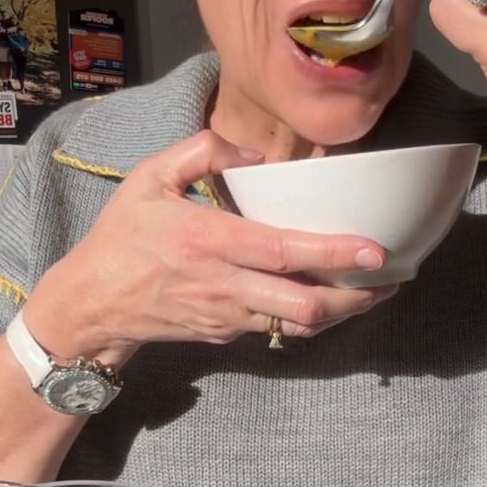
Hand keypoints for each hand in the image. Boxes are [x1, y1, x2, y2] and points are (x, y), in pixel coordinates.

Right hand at [24, 130, 395, 362]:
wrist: (91, 305)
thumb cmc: (122, 237)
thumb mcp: (148, 178)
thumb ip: (201, 152)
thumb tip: (255, 153)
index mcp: (207, 241)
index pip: (282, 252)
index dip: (333, 255)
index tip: (375, 249)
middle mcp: (223, 285)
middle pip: (304, 305)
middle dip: (357, 296)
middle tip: (394, 276)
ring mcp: (227, 317)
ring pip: (299, 326)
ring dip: (344, 311)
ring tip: (376, 289)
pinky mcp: (227, 335)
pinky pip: (279, 328)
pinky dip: (311, 316)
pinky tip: (333, 297)